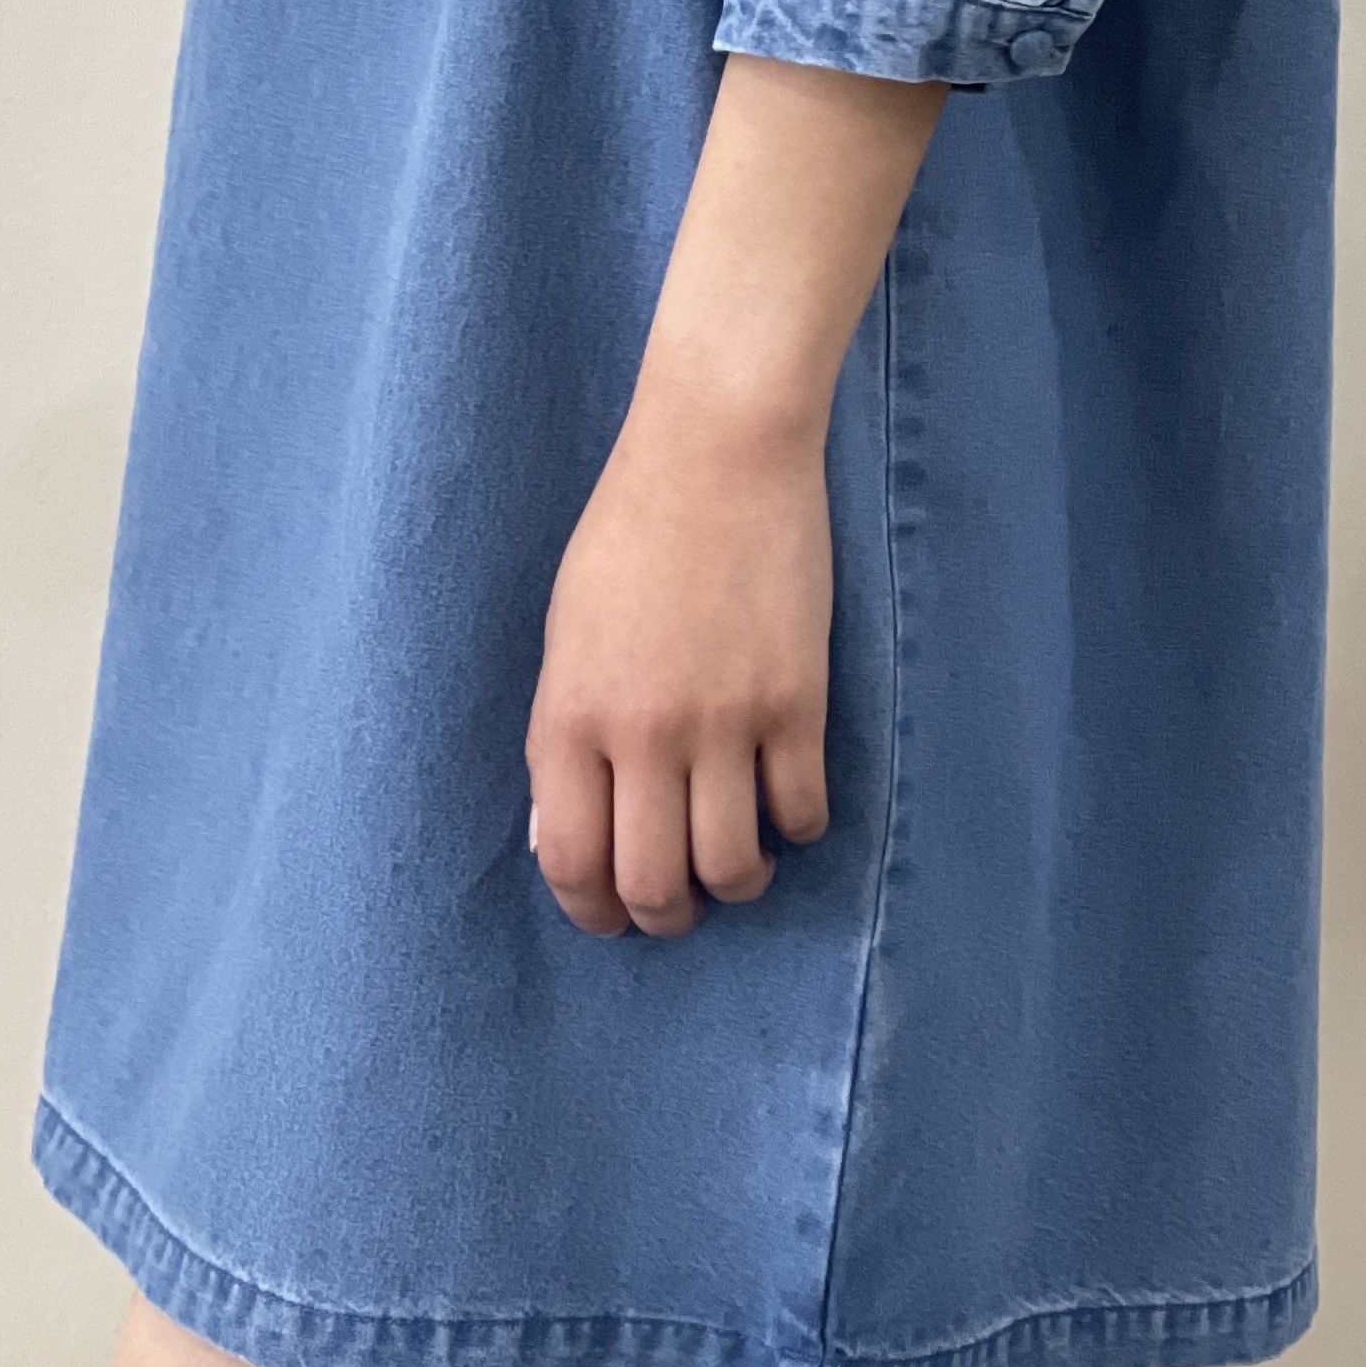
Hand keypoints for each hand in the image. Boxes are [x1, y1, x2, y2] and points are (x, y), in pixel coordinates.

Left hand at [521, 49, 944, 939]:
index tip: (611, 912)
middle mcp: (642, 733)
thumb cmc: (629, 534)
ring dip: (734, 882)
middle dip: (664, 916)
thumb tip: (567, 834)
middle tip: (678, 903)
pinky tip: (787, 807)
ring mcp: (724, 722)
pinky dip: (796, 828)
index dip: (590, 910)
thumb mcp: (566, 635)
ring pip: (731, 865)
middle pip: (652, 885)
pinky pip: (801, 811)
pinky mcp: (796, 701)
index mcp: (571, 714)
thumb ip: (564, 736)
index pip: (571, 863)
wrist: (717, 450)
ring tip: (737, 865)